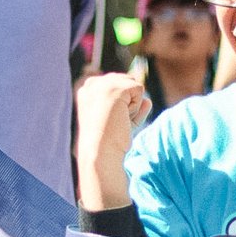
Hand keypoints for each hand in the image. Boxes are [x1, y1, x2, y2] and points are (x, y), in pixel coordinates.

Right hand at [75, 73, 150, 210]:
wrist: (100, 153)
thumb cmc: (107, 143)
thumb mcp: (117, 122)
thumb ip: (131, 109)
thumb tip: (148, 101)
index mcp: (87, 89)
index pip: (118, 85)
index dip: (122, 104)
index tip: (109, 121)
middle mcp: (92, 83)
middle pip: (127, 82)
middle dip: (128, 103)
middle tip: (114, 122)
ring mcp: (103, 84)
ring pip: (134, 86)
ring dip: (132, 106)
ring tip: (117, 120)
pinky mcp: (115, 88)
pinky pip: (140, 90)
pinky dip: (136, 107)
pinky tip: (121, 118)